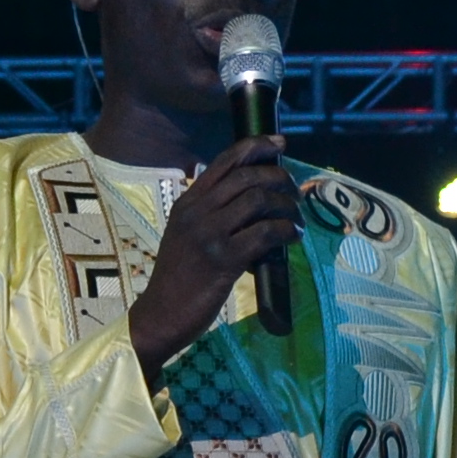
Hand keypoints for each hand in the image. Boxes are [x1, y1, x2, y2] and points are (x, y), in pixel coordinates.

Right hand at [128, 135, 301, 374]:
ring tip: (296, 218)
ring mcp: (209, 235)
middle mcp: (197, 212)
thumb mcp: (185, 235)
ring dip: (286, 206)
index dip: (256, 146)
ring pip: (258, 200)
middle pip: (247, 176)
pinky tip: (293, 237)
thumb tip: (250, 199)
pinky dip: (286, 231)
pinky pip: (265, 233)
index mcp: (187, 202)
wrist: (160, 315)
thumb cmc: (177, 278)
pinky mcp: (223, 260)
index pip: (224, 161)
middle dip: (279, 178)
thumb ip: (209, 214)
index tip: (280, 142)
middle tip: (294, 192)